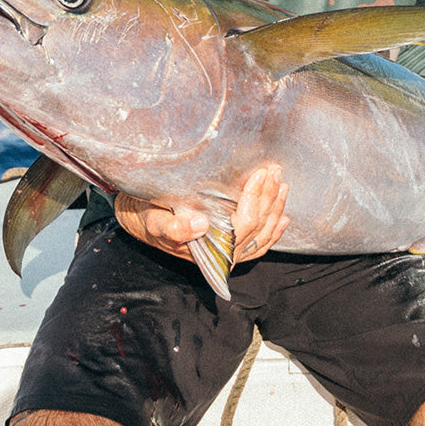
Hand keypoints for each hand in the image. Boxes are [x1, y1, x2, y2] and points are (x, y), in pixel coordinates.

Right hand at [114, 163, 288, 260]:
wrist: (141, 221)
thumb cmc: (147, 217)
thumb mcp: (154, 219)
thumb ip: (174, 226)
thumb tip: (199, 225)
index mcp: (207, 250)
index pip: (242, 226)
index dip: (255, 200)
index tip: (260, 175)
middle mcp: (222, 255)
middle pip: (257, 228)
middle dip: (268, 198)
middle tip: (274, 171)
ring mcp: (228, 252)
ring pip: (262, 236)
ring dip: (275, 209)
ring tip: (281, 184)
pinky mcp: (230, 247)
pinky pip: (259, 244)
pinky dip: (274, 231)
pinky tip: (283, 216)